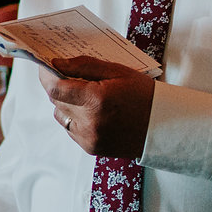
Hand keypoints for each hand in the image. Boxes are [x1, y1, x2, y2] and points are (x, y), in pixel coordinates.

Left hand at [36, 54, 156, 158]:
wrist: (165, 126)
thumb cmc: (143, 94)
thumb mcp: (117, 71)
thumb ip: (84, 66)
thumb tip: (56, 63)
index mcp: (97, 100)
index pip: (55, 88)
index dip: (46, 75)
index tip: (46, 65)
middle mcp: (90, 122)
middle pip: (56, 101)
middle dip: (58, 86)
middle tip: (67, 75)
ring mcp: (89, 138)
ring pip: (60, 115)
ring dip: (65, 103)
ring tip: (85, 95)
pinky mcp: (91, 147)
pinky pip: (70, 128)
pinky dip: (74, 117)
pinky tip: (92, 110)